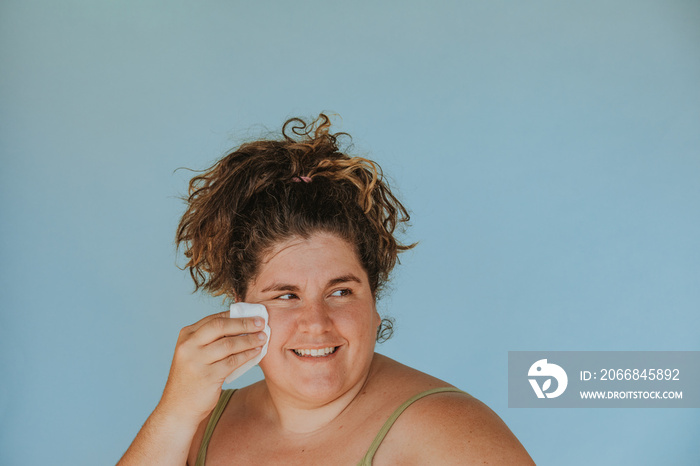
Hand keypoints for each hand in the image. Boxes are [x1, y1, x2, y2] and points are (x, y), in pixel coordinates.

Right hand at [156, 310, 267, 425]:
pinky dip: (247, 355)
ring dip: (249, 340)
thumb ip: (211, 339)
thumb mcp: (194, 353)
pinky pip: (233, 362)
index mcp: (186, 335)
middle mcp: (188, 345)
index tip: (253, 314)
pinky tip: (256, 352)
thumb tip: (242, 325)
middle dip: (244, 323)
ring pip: (229, 344)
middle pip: (221, 326)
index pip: (214, 318)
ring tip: (263, 337)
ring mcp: (196, 361)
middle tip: (262, 322)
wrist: (178, 408)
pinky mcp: (207, 376)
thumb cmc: (192, 378)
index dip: (236, 315)